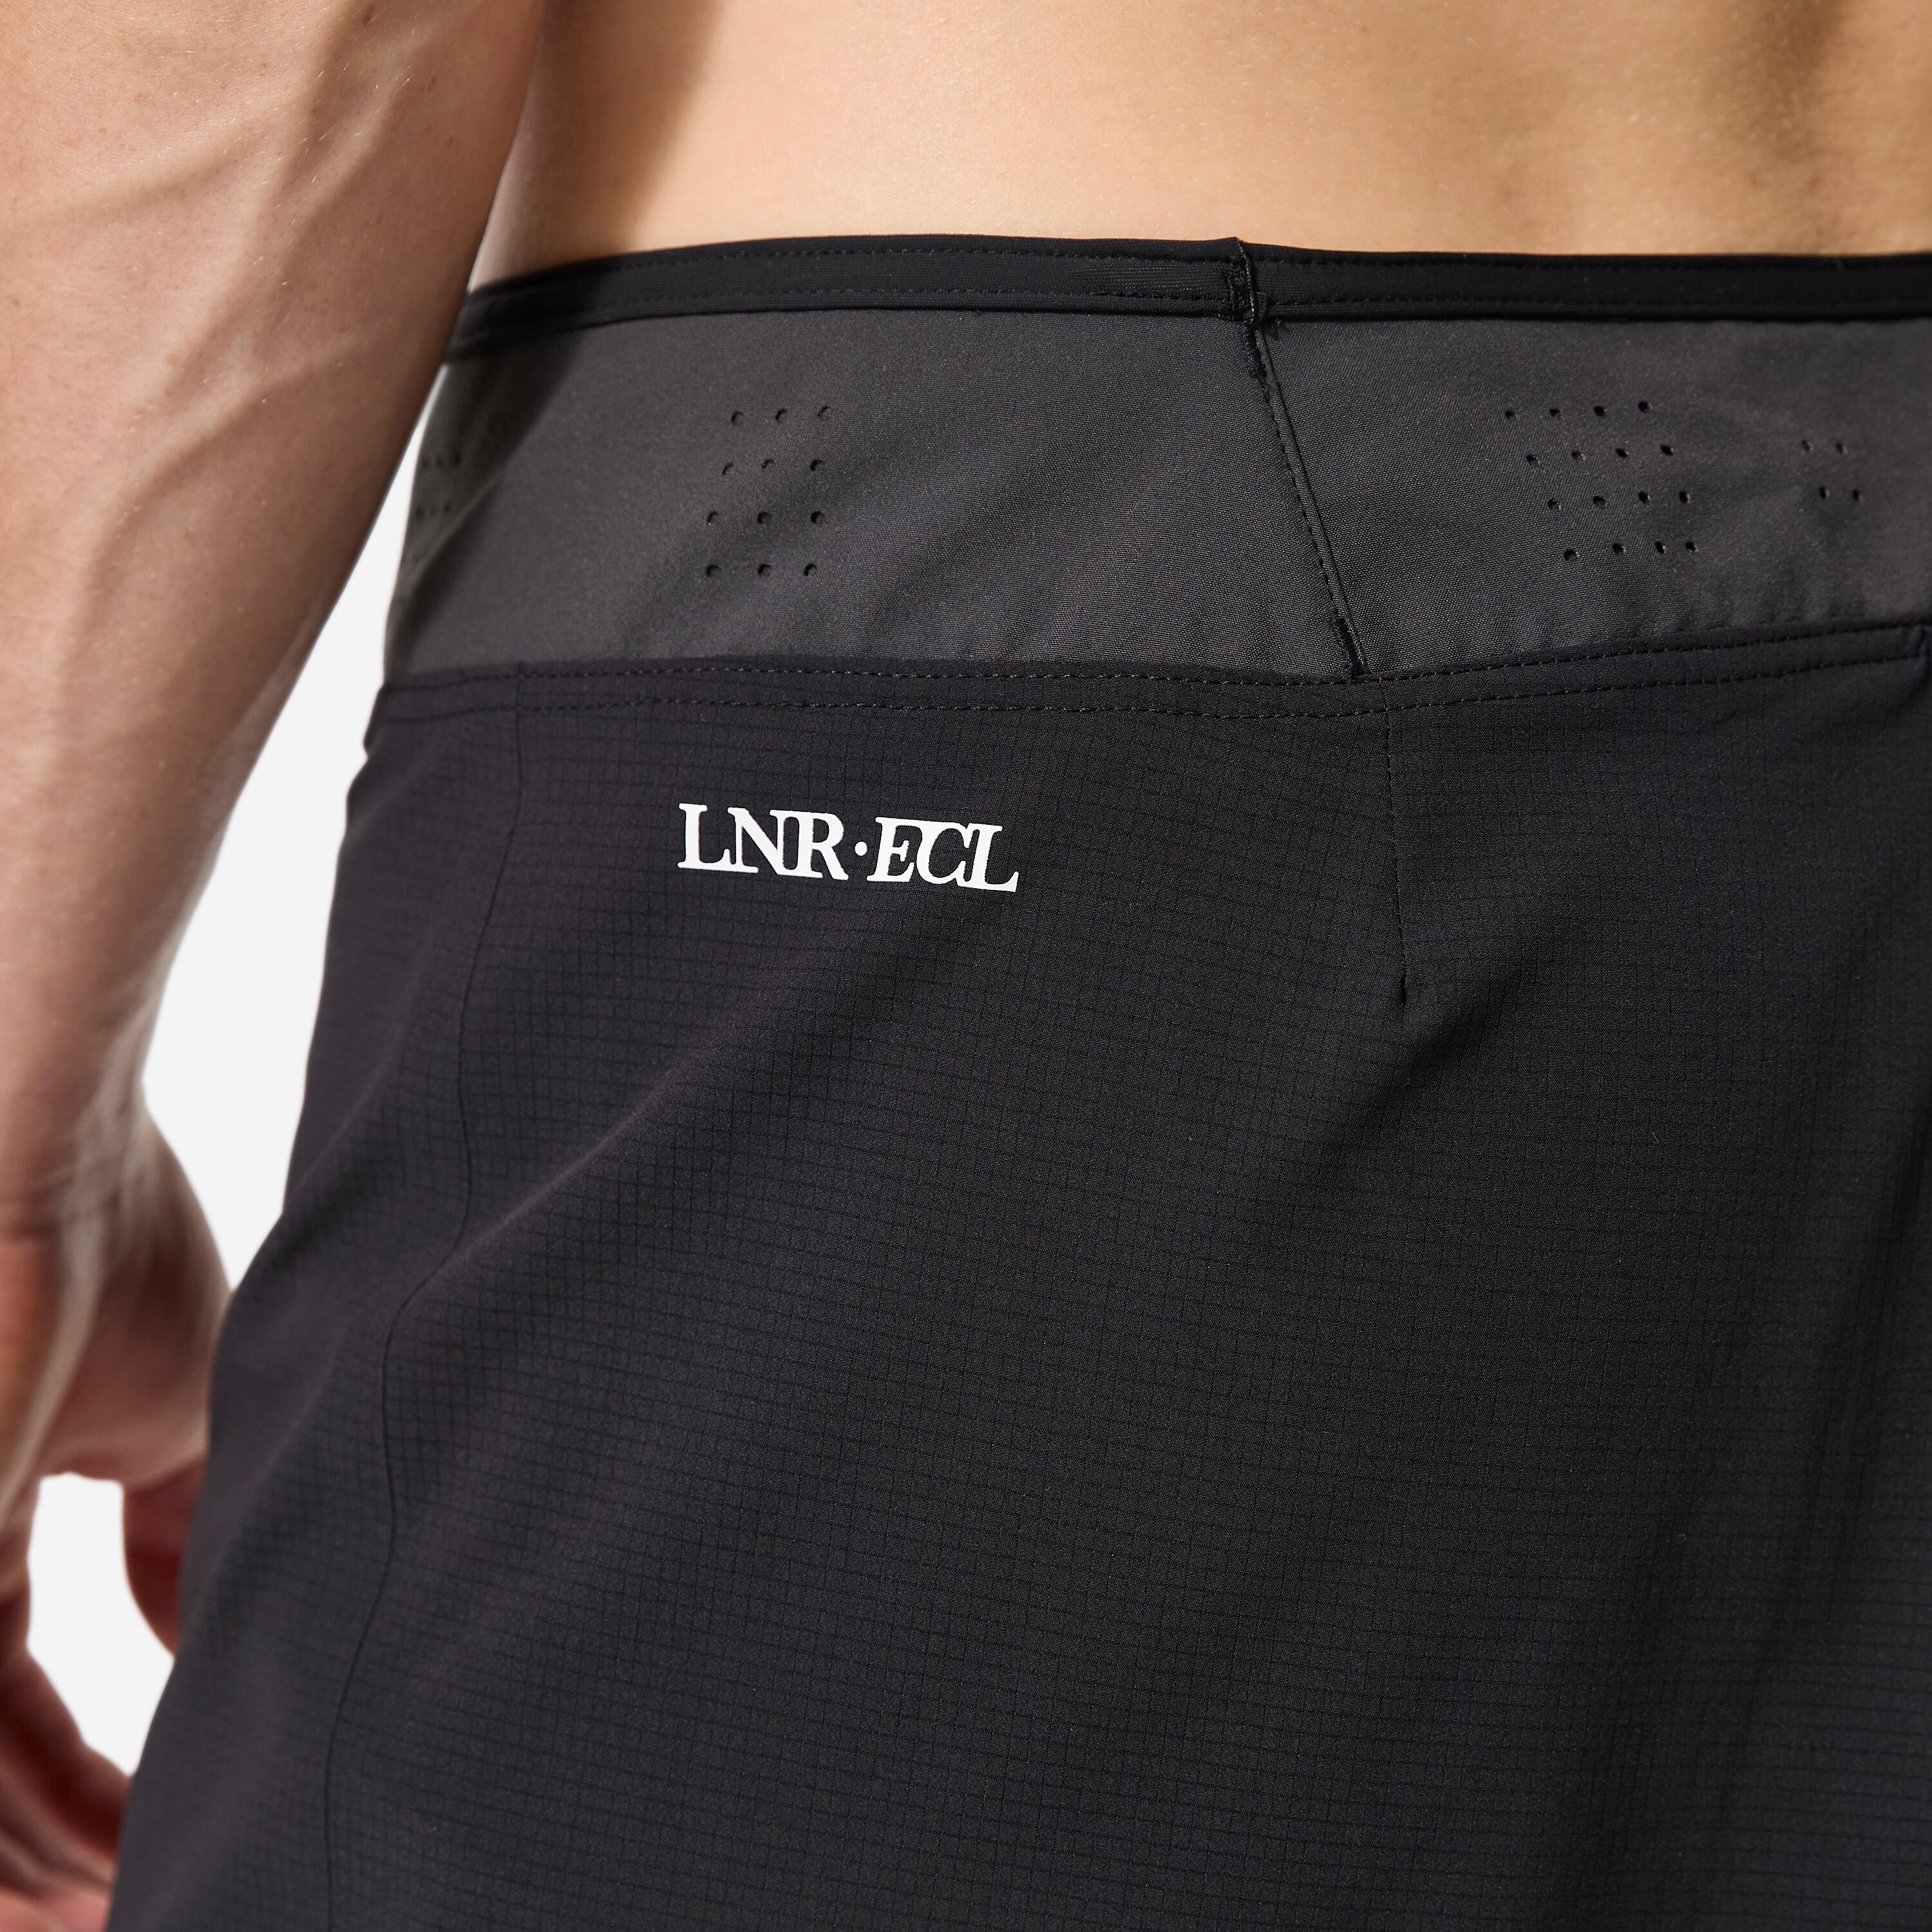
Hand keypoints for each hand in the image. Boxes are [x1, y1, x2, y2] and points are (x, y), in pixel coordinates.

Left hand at [0, 1121, 225, 1930]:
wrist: (33, 1140)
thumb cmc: (113, 1251)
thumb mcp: (172, 1414)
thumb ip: (177, 1535)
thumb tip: (203, 1630)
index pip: (18, 1706)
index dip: (91, 1786)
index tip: (172, 1827)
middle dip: (60, 1855)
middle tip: (145, 1900)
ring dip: (31, 1869)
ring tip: (122, 1907)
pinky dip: (6, 1838)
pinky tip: (74, 1884)